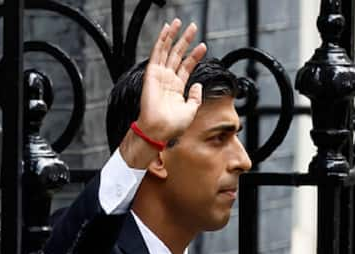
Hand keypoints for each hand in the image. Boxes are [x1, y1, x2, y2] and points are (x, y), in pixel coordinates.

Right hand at [137, 19, 207, 141]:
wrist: (159, 130)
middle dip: (185, 40)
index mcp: (176, 88)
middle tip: (193, 27)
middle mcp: (168, 80)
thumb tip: (198, 85)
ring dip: (174, 36)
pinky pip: (157, 53)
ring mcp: (160, 75)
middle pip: (178, 55)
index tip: (203, 45)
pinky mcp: (152, 73)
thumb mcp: (191, 110)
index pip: (186, 66)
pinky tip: (167, 29)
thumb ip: (195, 97)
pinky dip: (162, 40)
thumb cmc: (172, 125)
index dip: (195, 55)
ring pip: (168, 50)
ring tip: (180, 23)